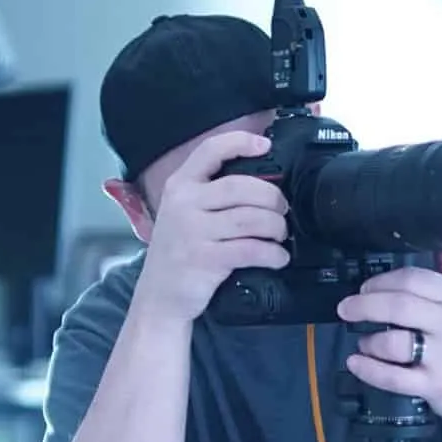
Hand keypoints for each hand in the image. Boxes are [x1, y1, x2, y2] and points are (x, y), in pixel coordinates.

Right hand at [133, 131, 290, 322]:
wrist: (159, 298)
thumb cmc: (180, 254)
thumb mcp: (183, 214)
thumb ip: (211, 195)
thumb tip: (261, 186)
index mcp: (180, 186)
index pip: (210, 151)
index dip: (240, 143)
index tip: (265, 145)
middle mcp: (184, 204)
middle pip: (241, 186)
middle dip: (272, 197)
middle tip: (282, 210)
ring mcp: (192, 232)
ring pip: (250, 218)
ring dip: (275, 226)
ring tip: (281, 235)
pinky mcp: (204, 259)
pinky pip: (250, 249)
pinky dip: (273, 253)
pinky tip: (278, 257)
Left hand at [336, 252, 441, 441]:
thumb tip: (440, 240)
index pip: (413, 279)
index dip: (381, 281)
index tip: (365, 288)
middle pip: (399, 306)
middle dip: (364, 305)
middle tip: (346, 309)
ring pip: (393, 342)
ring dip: (368, 340)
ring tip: (364, 342)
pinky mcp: (433, 385)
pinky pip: (393, 377)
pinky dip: (368, 369)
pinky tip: (356, 362)